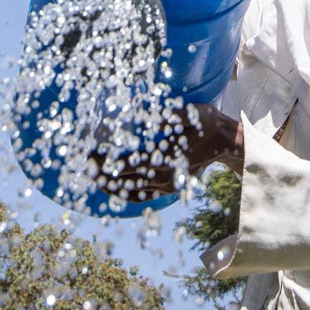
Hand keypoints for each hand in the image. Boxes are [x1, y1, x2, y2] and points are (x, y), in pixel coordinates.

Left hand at [94, 103, 241, 196]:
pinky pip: (142, 197)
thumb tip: (148, 115)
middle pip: (125, 181)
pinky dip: (125, 195)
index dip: (107, 164)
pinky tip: (113, 190)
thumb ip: (170, 114)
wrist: (226, 143)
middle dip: (102, 175)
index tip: (90, 157)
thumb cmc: (207, 124)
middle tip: (84, 167)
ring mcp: (166, 185)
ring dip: (110, 187)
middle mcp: (164, 176)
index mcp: (166, 158)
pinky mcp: (169, 188)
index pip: (129, 164)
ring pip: (132, 192)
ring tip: (93, 179)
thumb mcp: (192, 113)